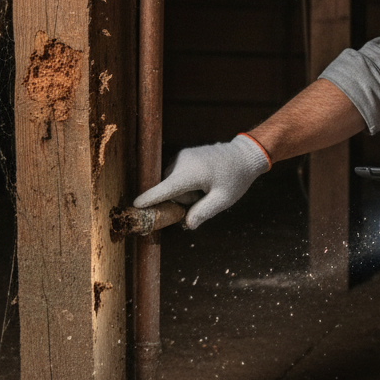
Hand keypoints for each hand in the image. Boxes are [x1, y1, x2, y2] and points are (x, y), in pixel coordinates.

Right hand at [133, 134, 269, 229]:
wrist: (244, 155)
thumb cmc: (235, 178)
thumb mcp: (223, 200)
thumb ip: (203, 212)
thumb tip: (187, 224)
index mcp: (191, 173)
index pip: (165, 188)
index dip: (150, 198)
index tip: (135, 205)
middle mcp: (182, 162)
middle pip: (169, 189)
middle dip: (181, 199)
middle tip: (203, 197)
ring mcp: (182, 156)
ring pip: (172, 183)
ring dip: (184, 191)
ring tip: (205, 187)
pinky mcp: (183, 155)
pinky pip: (176, 175)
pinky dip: (185, 183)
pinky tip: (203, 180)